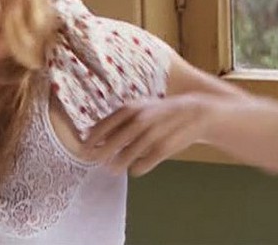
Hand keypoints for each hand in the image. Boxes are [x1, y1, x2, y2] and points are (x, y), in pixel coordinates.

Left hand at [84, 95, 209, 176]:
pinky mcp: (164, 148)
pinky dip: (138, 168)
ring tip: (113, 169)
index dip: (92, 138)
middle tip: (93, 161)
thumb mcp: (139, 108)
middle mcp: (140, 120)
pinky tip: (135, 169)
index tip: (83, 148)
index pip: (105, 125)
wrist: (194, 112)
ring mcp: (152, 134)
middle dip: (101, 153)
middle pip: (114, 141)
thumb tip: (91, 133)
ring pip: (128, 154)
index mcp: (131, 109)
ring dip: (118, 163)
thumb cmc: (159, 111)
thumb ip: (118, 120)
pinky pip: (145, 163)